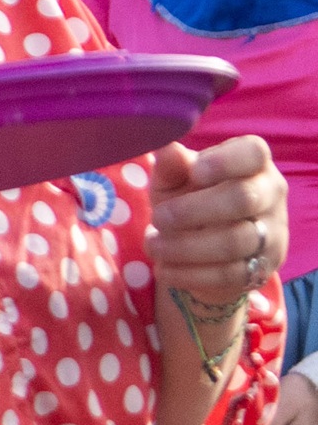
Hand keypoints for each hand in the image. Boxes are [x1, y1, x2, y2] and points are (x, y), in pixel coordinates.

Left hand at [149, 137, 286, 304]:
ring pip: (235, 241)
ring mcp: (271, 234)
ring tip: (153, 245)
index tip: (195, 173)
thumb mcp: (173, 183)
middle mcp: (270, 195)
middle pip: (243, 198)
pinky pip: (228, 275)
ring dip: (184, 246)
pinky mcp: (261, 269)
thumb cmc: (187, 202)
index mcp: (252, 164)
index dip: (224, 162)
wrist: (199, 251)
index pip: (253, 152)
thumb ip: (171, 167)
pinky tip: (164, 268)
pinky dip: (188, 273)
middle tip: (158, 217)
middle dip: (192, 210)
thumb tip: (167, 149)